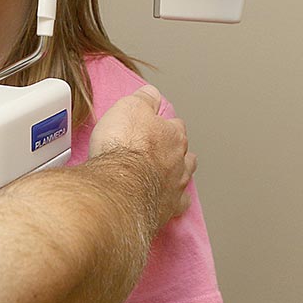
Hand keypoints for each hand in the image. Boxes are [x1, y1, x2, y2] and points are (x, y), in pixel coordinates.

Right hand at [89, 85, 195, 228]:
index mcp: (173, 134)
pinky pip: (176, 204)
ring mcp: (176, 187)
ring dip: (176, 174)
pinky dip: (171, 200)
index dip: (163, 124)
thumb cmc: (123, 147)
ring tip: (166, 173)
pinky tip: (164, 199)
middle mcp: (179, 160)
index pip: (175, 124)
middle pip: (184, 152)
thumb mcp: (129, 106)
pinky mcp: (167, 210)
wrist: (119, 187)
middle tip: (158, 149)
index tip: (154, 125)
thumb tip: (153, 92)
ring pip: (184, 177)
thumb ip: (145, 98)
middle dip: (174, 150)